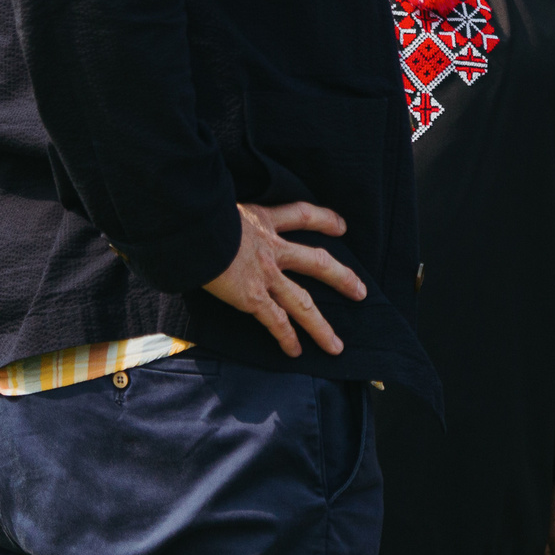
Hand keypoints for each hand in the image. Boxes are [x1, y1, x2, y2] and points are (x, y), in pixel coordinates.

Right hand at [202, 202, 366, 356]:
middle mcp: (272, 247)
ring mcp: (265, 273)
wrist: (193, 227)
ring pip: (302, 302)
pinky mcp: (252, 296)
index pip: (302, 214)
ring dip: (320, 326)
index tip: (342, 227)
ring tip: (335, 345)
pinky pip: (275, 320)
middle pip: (317, 262)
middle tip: (361, 292)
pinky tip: (296, 352)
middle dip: (342, 278)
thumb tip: (214, 210)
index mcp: (263, 220)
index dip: (325, 220)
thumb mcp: (221, 203)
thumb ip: (225, 211)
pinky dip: (286, 337)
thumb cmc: (199, 212)